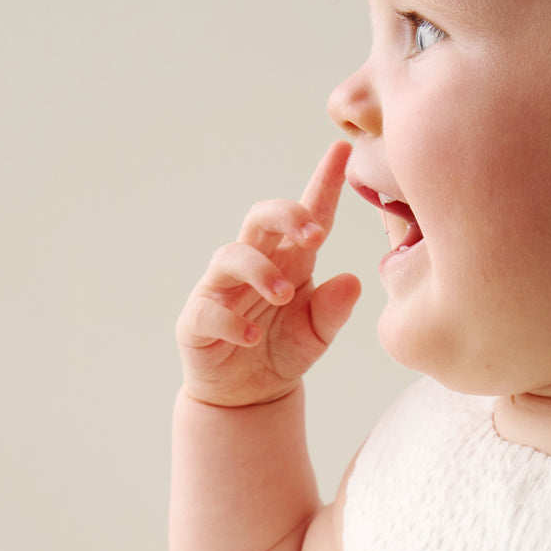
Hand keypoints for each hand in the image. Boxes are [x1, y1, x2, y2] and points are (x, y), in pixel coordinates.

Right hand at [176, 141, 361, 407]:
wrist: (249, 398)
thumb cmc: (283, 353)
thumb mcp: (317, 335)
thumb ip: (333, 310)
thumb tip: (353, 281)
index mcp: (290, 261)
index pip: (307, 216)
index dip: (323, 184)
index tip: (342, 152)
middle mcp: (254, 265)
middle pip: (262, 218)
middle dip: (287, 215)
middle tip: (315, 234)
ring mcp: (221, 290)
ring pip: (232, 256)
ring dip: (261, 271)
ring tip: (285, 295)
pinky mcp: (197, 320)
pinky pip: (208, 311)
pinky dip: (230, 321)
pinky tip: (251, 337)